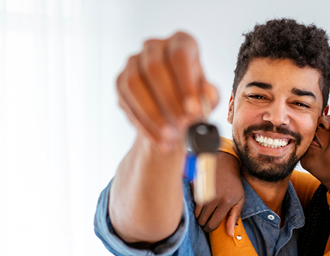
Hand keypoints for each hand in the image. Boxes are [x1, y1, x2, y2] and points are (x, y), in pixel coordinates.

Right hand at [116, 32, 219, 151]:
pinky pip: (126, 102)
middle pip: (155, 68)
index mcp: (181, 42)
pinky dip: (143, 125)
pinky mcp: (120, 81)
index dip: (186, 83)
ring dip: (153, 115)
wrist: (172, 110)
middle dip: (169, 101)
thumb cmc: (193, 98)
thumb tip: (204, 97)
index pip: (180, 55)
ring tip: (169, 138)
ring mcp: (133, 62)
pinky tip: (158, 140)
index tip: (194, 109)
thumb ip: (208, 97)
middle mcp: (154, 47)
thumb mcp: (207, 98)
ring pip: (135, 85)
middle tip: (181, 125)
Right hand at [194, 153, 244, 235]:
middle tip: (206, 219)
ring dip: (198, 215)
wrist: (225, 164)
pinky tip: (200, 201)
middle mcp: (213, 198)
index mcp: (225, 202)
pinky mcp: (196, 186)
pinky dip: (195, 205)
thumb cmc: (234, 184)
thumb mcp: (239, 200)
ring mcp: (203, 192)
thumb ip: (234, 217)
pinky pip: (191, 203)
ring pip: (195, 213)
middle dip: (203, 223)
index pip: (213, 224)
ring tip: (204, 212)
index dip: (210, 228)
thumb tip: (230, 234)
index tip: (210, 227)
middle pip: (202, 220)